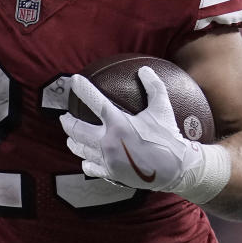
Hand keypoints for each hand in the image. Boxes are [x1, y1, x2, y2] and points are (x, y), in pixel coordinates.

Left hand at [60, 67, 206, 192]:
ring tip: (70, 136)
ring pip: (79, 148)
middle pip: (76, 129)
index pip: (95, 101)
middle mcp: (108, 141)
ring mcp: (107, 159)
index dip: (83, 89)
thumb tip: (145, 69)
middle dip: (67, 121)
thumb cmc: (169, 138)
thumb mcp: (163, 109)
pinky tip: (86, 158)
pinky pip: (90, 166)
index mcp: (119, 123)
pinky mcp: (110, 173)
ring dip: (72, 140)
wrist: (177, 170)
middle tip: (64, 116)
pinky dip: (85, 161)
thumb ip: (154, 87)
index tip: (74, 80)